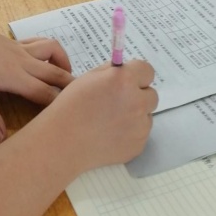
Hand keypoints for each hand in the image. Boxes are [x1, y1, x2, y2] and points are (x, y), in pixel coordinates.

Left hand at [0, 14, 72, 144]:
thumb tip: (1, 141)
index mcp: (16, 78)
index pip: (45, 94)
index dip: (60, 106)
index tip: (73, 118)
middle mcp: (25, 62)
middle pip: (56, 73)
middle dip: (72, 86)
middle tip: (86, 100)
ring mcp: (23, 50)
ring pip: (53, 51)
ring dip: (65, 63)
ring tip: (68, 79)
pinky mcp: (18, 42)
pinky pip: (41, 42)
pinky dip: (52, 50)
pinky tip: (50, 60)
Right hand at [46, 60, 157, 174]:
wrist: (64, 141)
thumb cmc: (71, 105)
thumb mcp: (89, 78)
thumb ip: (111, 72)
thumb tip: (125, 70)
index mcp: (124, 80)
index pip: (147, 70)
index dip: (137, 74)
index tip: (128, 79)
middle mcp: (137, 102)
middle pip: (151, 94)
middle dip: (138, 95)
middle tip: (118, 100)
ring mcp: (140, 126)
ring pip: (146, 115)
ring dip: (135, 114)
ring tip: (111, 120)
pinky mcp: (139, 145)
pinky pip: (141, 133)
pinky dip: (130, 132)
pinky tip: (110, 133)